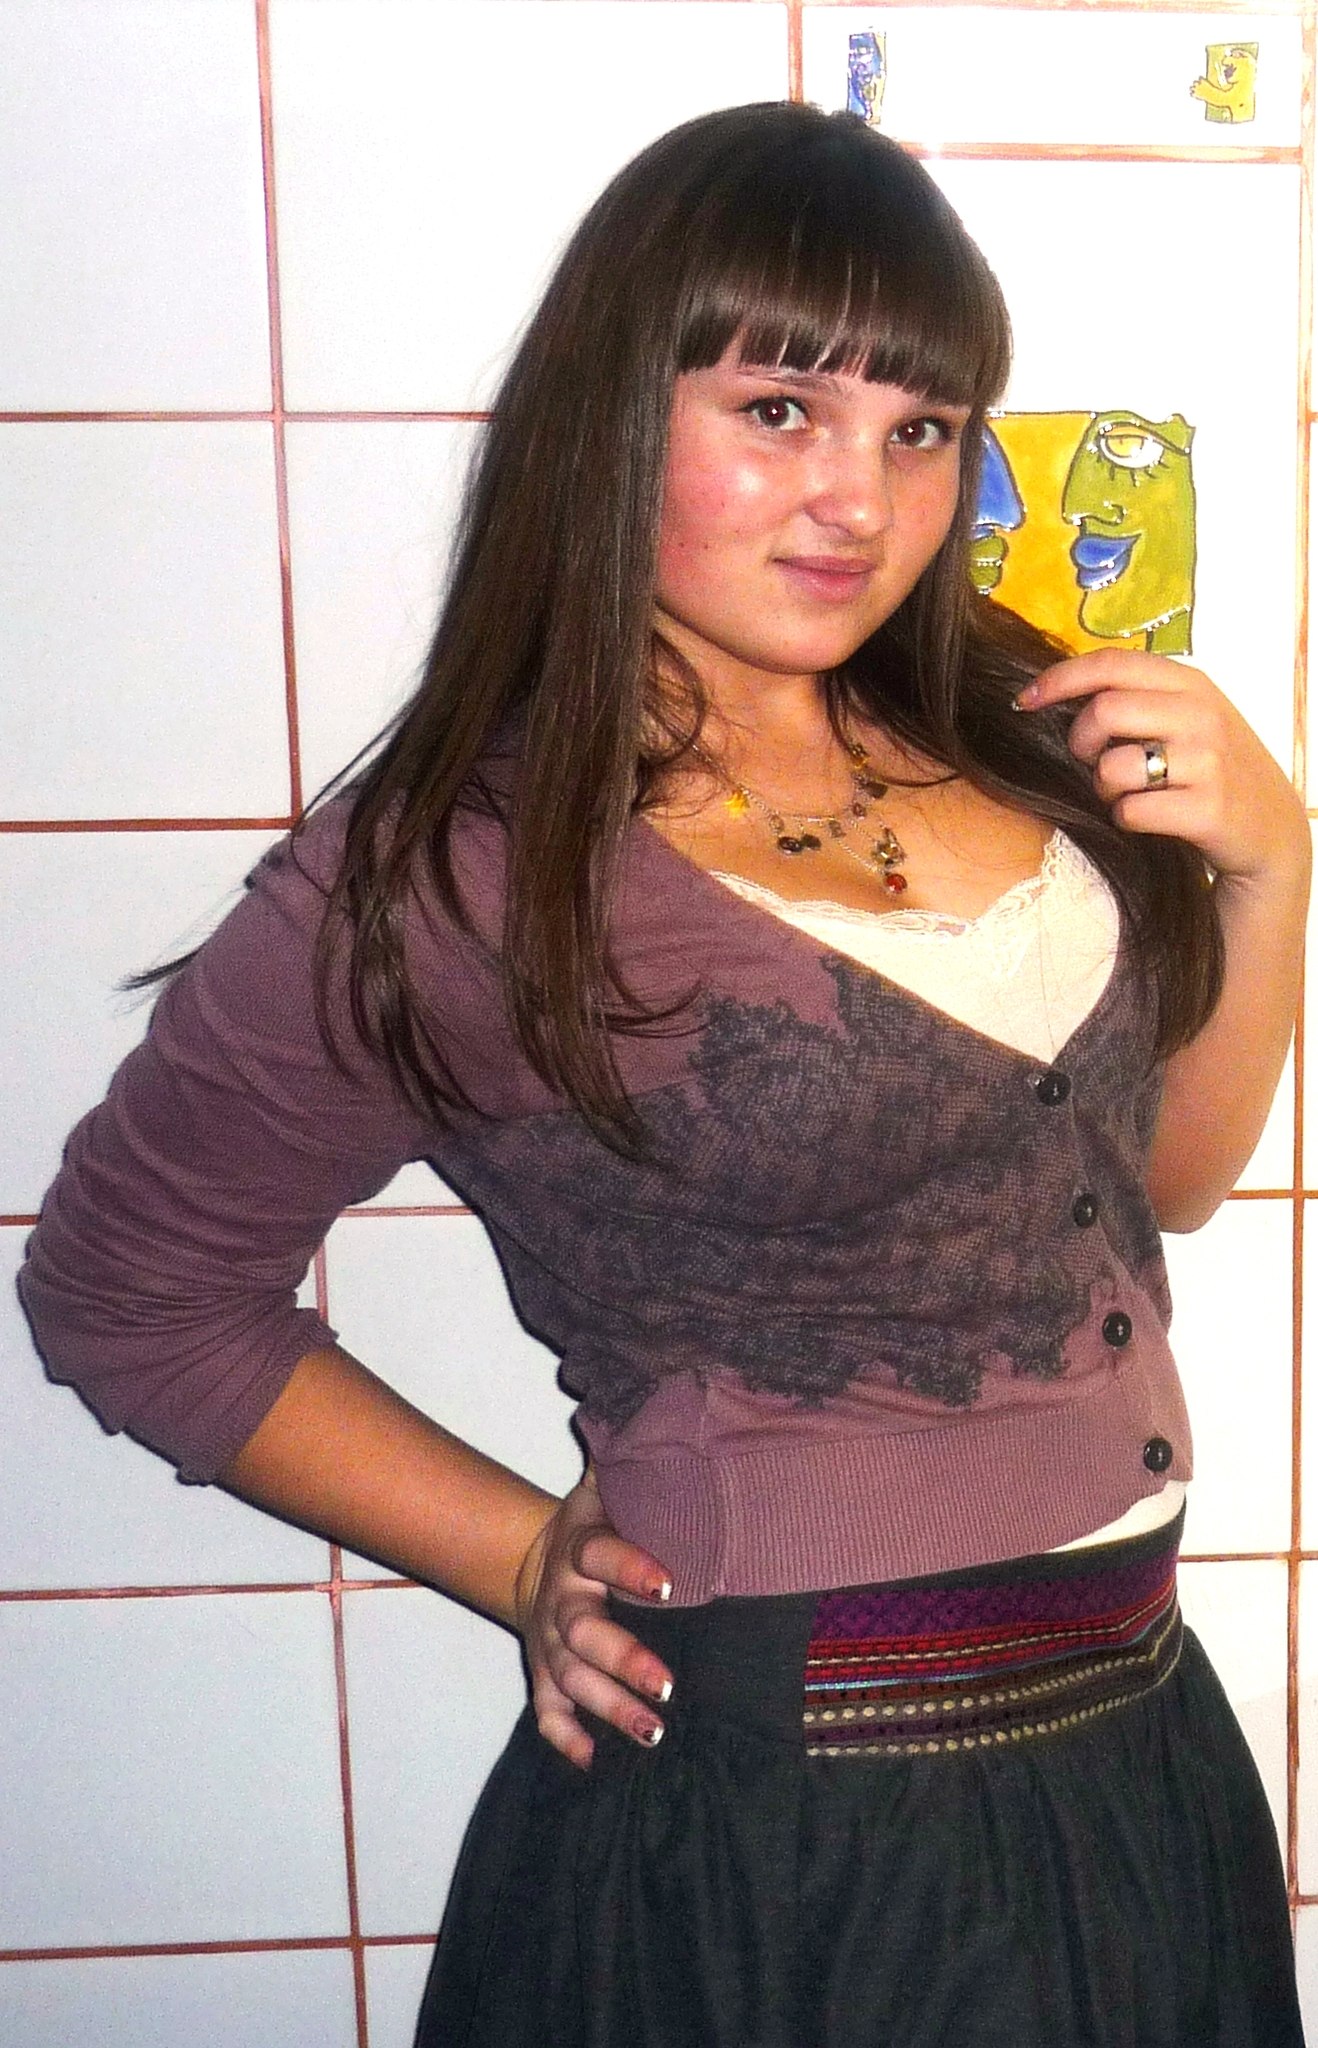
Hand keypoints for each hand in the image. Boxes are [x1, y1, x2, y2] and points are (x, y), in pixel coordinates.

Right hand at [512, 1467, 674, 1769]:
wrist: (536, 1557)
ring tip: (651, 1733)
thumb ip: (636, 1460)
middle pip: (583, 1632)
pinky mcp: (544, 1672)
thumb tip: (669, 1412)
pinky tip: (593, 1760)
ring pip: (570, 1678)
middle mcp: (560, 1598)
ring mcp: (548, 1641)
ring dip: (607, 1707)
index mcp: (579, 1546)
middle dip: (621, 1661)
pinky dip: (564, 1737)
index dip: (630, 1568)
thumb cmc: (596, 1523)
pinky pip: (546, 1709)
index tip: (668, 1584)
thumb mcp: (609, 1486)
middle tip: (667, 1686)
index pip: (601, 1554)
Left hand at [1015, 650, 1306, 886]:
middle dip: (1081, 743)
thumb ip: (1138, 699)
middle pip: (1103, 712)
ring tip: (1128, 794)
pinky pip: (1131, 812)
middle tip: (1092, 762)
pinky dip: (1126, 819)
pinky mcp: (1207, 809)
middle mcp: (1202, 715)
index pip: (1111, 664)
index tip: (1025, 702)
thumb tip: (1059, 695)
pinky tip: (1149, 818)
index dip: (1059, 680)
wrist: (1271, 830)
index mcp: (1191, 684)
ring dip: (1105, 789)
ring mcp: (1208, 762)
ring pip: (1112, 768)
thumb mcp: (1187, 719)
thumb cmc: (1213, 771)